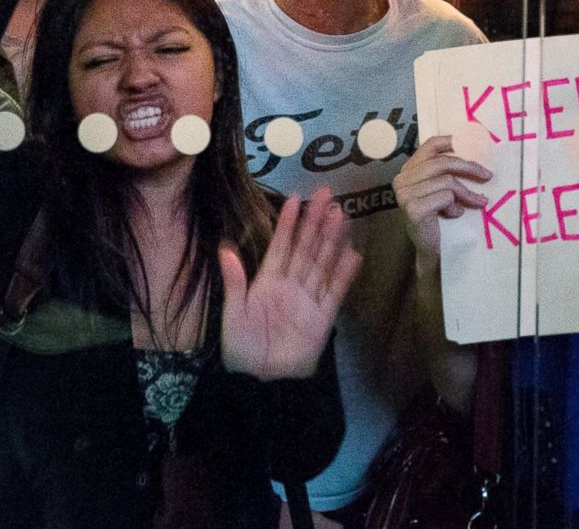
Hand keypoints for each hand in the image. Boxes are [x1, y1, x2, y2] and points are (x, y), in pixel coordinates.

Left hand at [219, 188, 360, 380]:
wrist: (261, 383)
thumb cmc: (242, 350)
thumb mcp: (233, 313)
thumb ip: (234, 280)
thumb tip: (225, 247)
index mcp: (267, 282)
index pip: (280, 246)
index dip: (288, 222)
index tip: (296, 198)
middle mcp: (290, 286)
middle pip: (305, 248)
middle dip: (315, 222)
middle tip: (327, 195)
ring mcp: (308, 301)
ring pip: (322, 264)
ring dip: (331, 240)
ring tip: (341, 215)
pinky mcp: (323, 319)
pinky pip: (334, 293)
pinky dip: (344, 274)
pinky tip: (353, 254)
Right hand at [392, 136, 491, 262]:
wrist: (432, 251)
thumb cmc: (439, 219)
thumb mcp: (441, 190)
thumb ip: (446, 173)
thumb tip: (474, 152)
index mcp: (408, 171)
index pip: (429, 147)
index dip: (450, 141)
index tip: (470, 143)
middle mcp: (402, 180)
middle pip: (442, 162)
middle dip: (469, 168)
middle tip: (488, 176)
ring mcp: (405, 194)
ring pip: (447, 181)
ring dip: (466, 193)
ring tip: (475, 203)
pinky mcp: (413, 208)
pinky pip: (445, 196)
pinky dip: (455, 206)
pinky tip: (454, 215)